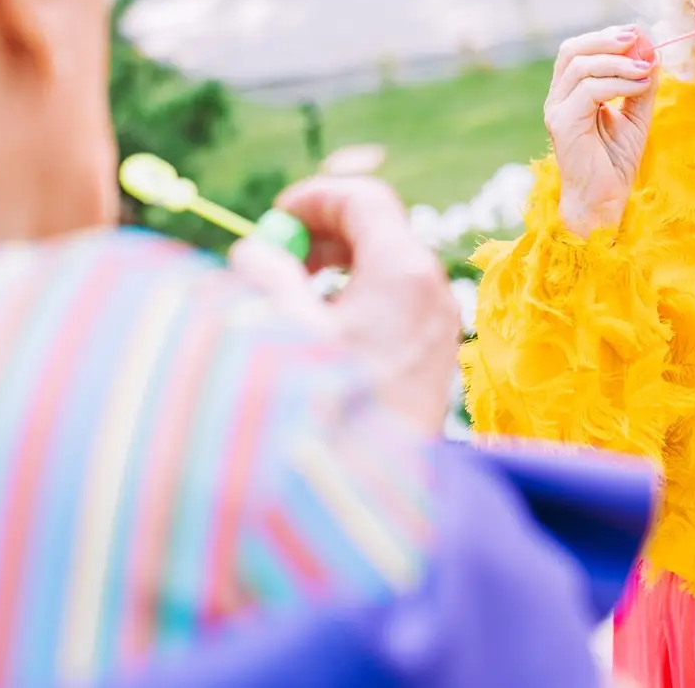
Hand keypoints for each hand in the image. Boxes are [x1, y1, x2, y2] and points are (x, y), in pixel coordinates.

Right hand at [227, 176, 458, 434]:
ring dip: (339, 272)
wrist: (371, 497)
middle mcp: (432, 292)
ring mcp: (440, 328)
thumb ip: (265, 278)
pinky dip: (359, 305)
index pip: (365, 200)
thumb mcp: (282, 333)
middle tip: (281, 256)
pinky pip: (398, 310)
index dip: (315, 198)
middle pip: (381, 232)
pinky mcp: (436, 362)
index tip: (275, 217)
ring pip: (388, 272)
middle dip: (325, 235)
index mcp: (402, 272)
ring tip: (293, 302)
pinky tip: (322, 340)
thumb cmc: (325, 412)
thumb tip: (254, 253)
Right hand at [545, 26, 659, 234]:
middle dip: (606, 40)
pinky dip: (618, 83)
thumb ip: (640, 86)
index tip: (637, 34)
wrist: (604, 200)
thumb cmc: (615, 163)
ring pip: (581, 67)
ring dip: (618, 62)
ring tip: (646, 68)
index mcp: (569, 94)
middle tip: (637, 38)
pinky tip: (639, 85)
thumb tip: (652, 54)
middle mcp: (557, 99)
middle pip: (572, 51)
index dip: (605, 37)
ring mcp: (556, 110)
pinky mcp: (563, 123)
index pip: (577, 51)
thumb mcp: (635, 116)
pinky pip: (590, 90)